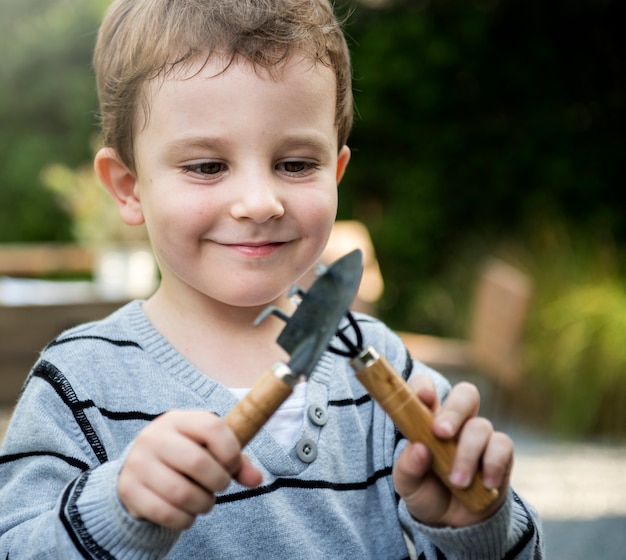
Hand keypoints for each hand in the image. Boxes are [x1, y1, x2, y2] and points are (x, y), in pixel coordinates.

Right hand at [118, 410, 262, 529]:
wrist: (138, 470)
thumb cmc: (184, 456)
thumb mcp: (208, 449)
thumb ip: (236, 462)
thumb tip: (256, 479)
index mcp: (178, 419)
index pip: (212, 427)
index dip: (231, 450)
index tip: (233, 465)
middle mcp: (154, 436)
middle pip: (198, 462)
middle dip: (219, 481)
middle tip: (220, 486)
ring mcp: (138, 462)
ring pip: (182, 493)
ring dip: (204, 503)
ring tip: (205, 500)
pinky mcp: (128, 489)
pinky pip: (166, 513)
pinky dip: (186, 519)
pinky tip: (187, 512)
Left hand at [393, 376, 512, 526]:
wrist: (452, 523)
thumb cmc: (426, 492)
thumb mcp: (407, 484)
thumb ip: (408, 467)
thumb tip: (418, 449)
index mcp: (427, 420)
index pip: (426, 389)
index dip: (424, 387)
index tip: (424, 397)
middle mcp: (456, 422)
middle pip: (465, 394)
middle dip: (454, 411)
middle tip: (441, 432)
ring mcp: (479, 435)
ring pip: (481, 425)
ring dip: (467, 453)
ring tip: (457, 482)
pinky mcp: (500, 453)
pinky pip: (502, 445)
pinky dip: (493, 464)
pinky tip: (484, 483)